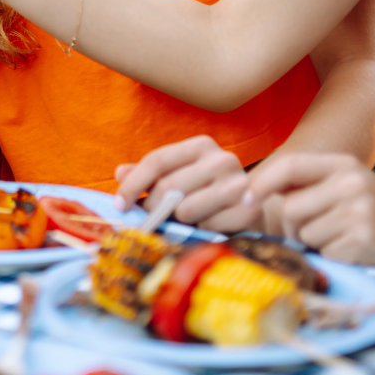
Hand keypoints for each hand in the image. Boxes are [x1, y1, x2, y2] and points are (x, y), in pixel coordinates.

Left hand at [113, 135, 258, 233]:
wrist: (254, 208)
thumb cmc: (208, 192)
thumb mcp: (179, 177)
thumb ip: (149, 174)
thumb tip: (120, 173)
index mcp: (201, 145)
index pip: (157, 160)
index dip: (133, 184)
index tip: (119, 205)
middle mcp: (222, 159)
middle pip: (168, 187)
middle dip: (153, 207)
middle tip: (153, 218)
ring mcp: (238, 183)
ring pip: (185, 209)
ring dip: (179, 220)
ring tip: (187, 218)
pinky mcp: (249, 208)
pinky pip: (207, 225)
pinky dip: (201, 229)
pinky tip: (209, 223)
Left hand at [247, 152, 374, 265]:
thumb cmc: (374, 208)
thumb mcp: (345, 183)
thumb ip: (307, 182)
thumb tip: (251, 190)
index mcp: (342, 164)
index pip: (289, 165)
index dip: (261, 182)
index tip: (245, 198)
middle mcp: (350, 183)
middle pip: (290, 207)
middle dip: (293, 226)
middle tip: (316, 231)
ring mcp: (358, 211)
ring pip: (304, 233)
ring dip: (314, 242)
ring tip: (341, 237)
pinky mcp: (363, 240)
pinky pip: (323, 251)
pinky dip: (331, 255)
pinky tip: (353, 249)